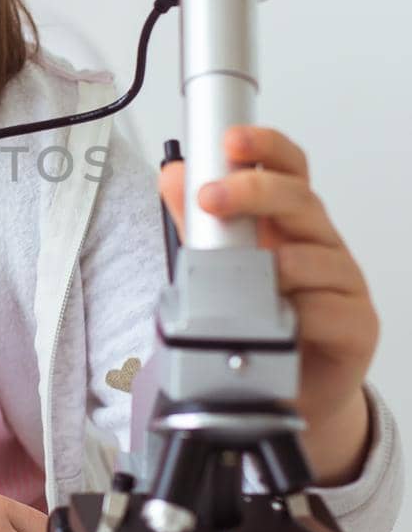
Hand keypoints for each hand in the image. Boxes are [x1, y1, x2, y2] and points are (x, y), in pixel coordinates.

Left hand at [157, 125, 379, 441]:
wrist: (292, 392)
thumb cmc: (261, 322)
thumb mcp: (222, 269)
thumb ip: (198, 225)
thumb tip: (174, 176)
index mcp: (290, 223)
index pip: (288, 170)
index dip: (265, 147)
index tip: (232, 139)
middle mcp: (320, 245)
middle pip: (299, 200)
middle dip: (254, 191)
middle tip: (212, 198)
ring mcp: (343, 284)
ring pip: (317, 256)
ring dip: (275, 263)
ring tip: (244, 278)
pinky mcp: (357, 326)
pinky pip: (331, 310)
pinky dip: (301, 314)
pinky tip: (280, 320)